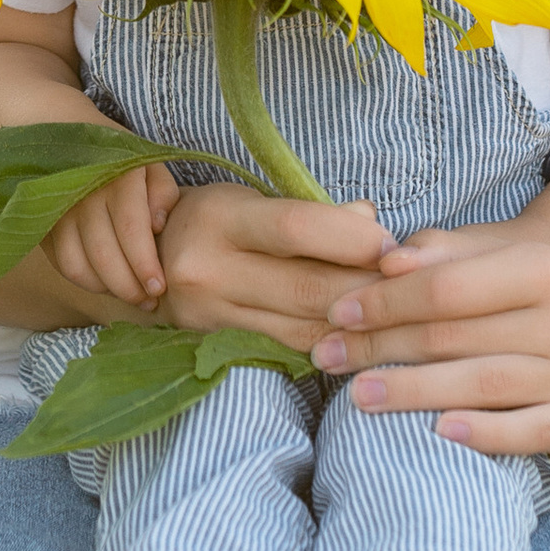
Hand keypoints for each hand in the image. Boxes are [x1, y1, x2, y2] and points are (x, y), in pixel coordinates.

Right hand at [45, 163, 178, 307]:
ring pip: (78, 266)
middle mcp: (83, 193)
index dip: (144, 264)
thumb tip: (157, 225)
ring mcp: (59, 209)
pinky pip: (62, 264)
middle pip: (103, 255)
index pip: (130, 229)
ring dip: (106, 289)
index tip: (158, 288)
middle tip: (148, 301)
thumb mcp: (151, 167)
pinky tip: (106, 283)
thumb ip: (162, 192)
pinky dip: (85, 281)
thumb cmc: (124, 164)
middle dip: (128, 288)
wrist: (76, 147)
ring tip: (129, 294)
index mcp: (117, 176)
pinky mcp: (44, 223)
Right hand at [155, 185, 393, 346]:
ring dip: (357, 323)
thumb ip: (313, 212)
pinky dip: (330, 342)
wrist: (143, 264)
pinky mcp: (218, 349)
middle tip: (407, 285)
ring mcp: (212, 318)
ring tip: (392, 311)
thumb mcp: (253, 200)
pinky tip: (358, 335)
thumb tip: (370, 218)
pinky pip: (290, 350)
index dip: (352, 238)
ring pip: (304, 329)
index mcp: (222, 219)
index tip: (389, 244)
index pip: (297, 228)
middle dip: (367, 288)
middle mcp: (210, 271)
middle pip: (308, 288)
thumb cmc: (213, 220)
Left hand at [307, 227, 549, 456]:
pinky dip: (484, 434)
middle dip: (381, 347)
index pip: (447, 288)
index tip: (338, 311)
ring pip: (481, 385)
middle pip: (455, 338)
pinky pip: (528, 433)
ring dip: (412, 392)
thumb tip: (385, 261)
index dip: (385, 300)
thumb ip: (447, 253)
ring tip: (358, 396)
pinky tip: (439, 433)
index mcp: (543, 270)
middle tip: (326, 356)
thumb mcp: (509, 254)